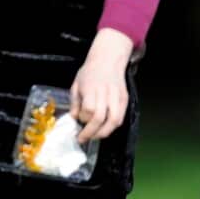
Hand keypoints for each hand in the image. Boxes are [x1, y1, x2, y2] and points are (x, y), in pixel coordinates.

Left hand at [70, 28, 133, 142]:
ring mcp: (117, 97)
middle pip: (101, 118)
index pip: (89, 109)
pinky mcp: (125, 99)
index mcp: (91, 88)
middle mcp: (105, 93)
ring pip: (114, 120)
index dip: (83, 119)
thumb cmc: (89, 73)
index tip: (78, 121)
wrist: (107, 60)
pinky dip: (113, 127)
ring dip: (104, 132)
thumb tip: (74, 118)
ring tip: (94, 137)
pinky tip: (104, 129)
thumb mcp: (76, 84)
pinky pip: (121, 118)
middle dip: (91, 132)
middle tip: (83, 138)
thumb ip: (75, 102)